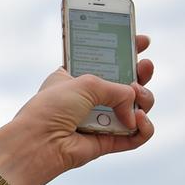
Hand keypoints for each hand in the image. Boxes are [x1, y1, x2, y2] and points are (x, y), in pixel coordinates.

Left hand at [0, 34, 155, 184]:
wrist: (39, 142)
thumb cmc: (53, 107)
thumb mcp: (86, 83)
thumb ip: (116, 89)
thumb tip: (134, 109)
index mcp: (76, 77)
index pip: (106, 61)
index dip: (125, 51)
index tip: (143, 41)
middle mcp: (89, 99)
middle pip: (126, 84)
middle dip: (141, 74)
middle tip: (145, 66)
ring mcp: (100, 121)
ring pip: (136, 108)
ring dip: (145, 99)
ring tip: (138, 96)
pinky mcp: (108, 142)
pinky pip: (136, 135)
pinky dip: (144, 129)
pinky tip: (139, 120)